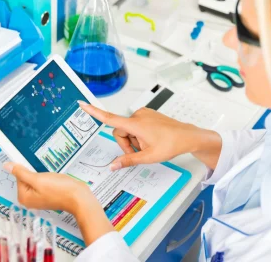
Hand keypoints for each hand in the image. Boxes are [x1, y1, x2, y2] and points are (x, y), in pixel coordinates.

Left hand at [3, 163, 114, 245]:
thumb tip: (6, 166)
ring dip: (44, 175)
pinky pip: (43, 183)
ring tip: (53, 179)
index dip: (28, 170)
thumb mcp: (38, 179)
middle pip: (27, 178)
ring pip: (36, 179)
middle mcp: (29, 200)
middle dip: (37, 173)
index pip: (19, 176)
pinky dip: (49, 179)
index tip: (37, 170)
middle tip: (48, 177)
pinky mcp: (48, 195)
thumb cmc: (60, 190)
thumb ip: (21, 172)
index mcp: (24, 197)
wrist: (79, 197)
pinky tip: (56, 181)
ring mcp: (39, 198)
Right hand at [79, 101, 221, 168]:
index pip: (110, 118)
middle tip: (139, 153)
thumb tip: (113, 165)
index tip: (83, 104)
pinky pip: (136, 126)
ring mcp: (143, 114)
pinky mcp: (147, 115)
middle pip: (119, 131)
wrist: (187, 136)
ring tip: (148, 146)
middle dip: (126, 143)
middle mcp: (138, 116)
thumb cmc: (171, 144)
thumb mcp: (148, 157)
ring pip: (128, 130)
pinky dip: (139, 135)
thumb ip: (128, 160)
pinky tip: (151, 140)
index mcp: (136, 124)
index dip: (94, 112)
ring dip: (133, 140)